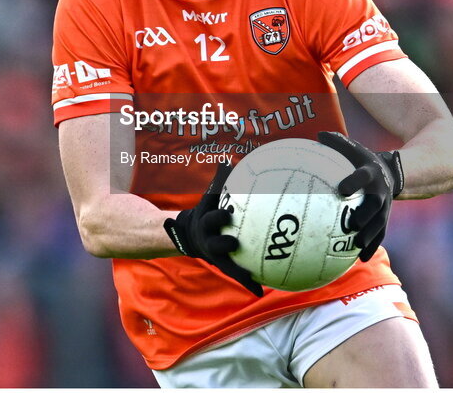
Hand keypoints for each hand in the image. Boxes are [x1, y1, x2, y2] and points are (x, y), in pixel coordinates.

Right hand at [163, 162, 263, 296]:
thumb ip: (218, 181)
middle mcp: (209, 242)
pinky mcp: (224, 266)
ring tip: (255, 280)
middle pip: (216, 243)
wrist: (190, 236)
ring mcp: (216, 257)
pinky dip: (249, 284)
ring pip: (228, 266)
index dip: (219, 217)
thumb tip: (226, 160)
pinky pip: (237, 276)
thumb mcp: (208, 198)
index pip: (211, 219)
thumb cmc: (206, 212)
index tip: (229, 213)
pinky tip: (262, 291)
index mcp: (206, 224)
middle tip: (235, 242)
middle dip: (225, 242)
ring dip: (240, 273)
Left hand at [317, 131, 404, 261]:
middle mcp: (380, 191)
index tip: (342, 188)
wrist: (390, 173)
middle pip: (376, 205)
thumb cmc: (362, 160)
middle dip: (365, 215)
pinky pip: (379, 234)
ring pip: (379, 223)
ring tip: (356, 246)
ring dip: (369, 236)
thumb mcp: (353, 148)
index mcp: (370, 173)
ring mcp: (385, 207)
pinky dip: (371, 246)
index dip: (354, 181)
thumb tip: (317, 135)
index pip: (363, 176)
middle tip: (353, 224)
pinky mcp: (384, 219)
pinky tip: (361, 259)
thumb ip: (336, 143)